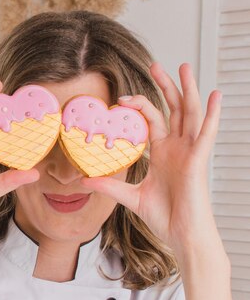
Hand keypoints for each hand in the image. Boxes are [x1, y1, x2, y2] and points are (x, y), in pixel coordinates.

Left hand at [80, 62, 222, 258]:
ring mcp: (189, 152)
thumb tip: (84, 181)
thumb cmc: (163, 216)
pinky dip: (212, 114)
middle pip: (173, 109)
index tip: (121, 98)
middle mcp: (177, 148)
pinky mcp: (198, 161)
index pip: (152, 120)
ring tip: (185, 67)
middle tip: (155, 64)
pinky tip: (215, 95)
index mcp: (162, 153)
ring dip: (188, 90)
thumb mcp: (130, 196)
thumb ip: (109, 185)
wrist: (181, 235)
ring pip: (190, 114)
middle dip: (165, 86)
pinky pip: (207, 134)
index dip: (139, 105)